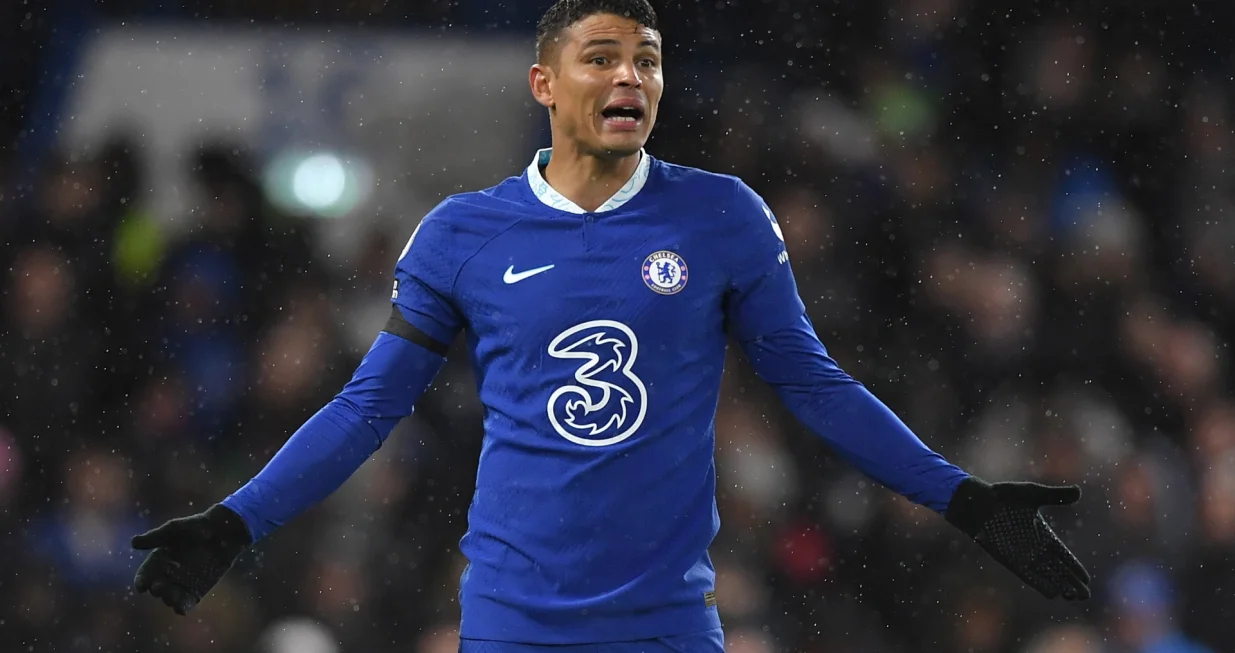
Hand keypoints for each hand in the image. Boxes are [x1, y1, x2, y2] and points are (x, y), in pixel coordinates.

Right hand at [132, 504, 251, 614]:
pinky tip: (181, 609)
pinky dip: (182, 607)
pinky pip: (186, 602)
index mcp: (159, 559)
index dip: (142, 579)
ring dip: (169, 598)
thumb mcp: (174, 529)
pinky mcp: (197, 590)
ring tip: (170, 597)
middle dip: (156, 588)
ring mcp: (182, 582)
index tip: (142, 585)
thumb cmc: (196, 527)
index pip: (146, 573)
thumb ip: (155, 537)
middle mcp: (168, 573)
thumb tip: (133, 543)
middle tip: (159, 587)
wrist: (223, 532)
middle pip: (157, 586)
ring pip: (170, 596)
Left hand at [945, 477, 1090, 599]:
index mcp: (1043, 534)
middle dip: (1072, 582)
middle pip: (1058, 569)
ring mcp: (1023, 554)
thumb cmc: (1003, 496)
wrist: (977, 502)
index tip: (1087, 580)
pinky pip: (1029, 575)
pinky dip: (1041, 583)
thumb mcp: (1033, 494)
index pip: (1063, 555)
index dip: (1075, 567)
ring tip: (1074, 597)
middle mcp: (1035, 547)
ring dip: (1060, 585)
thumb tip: (1079, 492)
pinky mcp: (1009, 559)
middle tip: (1085, 595)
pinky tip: (1054, 593)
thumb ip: (1055, 496)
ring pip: (1046, 575)